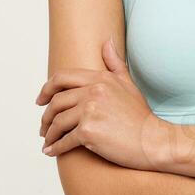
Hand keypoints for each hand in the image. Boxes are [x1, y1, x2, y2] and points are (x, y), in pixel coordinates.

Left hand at [37, 38, 166, 169]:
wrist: (153, 140)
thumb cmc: (141, 115)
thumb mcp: (128, 84)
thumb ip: (115, 63)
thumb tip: (107, 42)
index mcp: (100, 78)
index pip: (62, 78)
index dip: (46, 89)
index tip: (40, 100)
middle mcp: (93, 91)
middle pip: (56, 101)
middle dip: (46, 116)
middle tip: (43, 127)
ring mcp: (90, 111)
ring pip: (57, 122)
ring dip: (49, 134)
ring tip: (47, 141)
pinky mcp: (88, 132)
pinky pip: (64, 140)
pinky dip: (55, 147)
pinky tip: (51, 152)